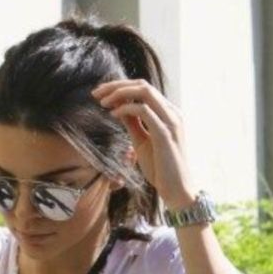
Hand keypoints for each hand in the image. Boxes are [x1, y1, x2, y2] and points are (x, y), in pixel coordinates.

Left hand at [91, 79, 195, 207]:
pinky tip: (112, 114)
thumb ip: (133, 124)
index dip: (120, 87)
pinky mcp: (165, 132)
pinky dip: (125, 109)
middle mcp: (171, 112)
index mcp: (167, 113)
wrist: (176, 188)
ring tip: (102, 102)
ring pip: (144, 92)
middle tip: (96, 93)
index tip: (100, 94)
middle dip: (116, 85)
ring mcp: (170, 120)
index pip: (143, 89)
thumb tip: (118, 110)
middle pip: (142, 85)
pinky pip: (144, 111)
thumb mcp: (141, 142)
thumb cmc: (160, 168)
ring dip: (120, 93)